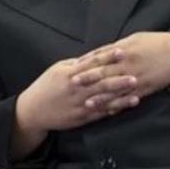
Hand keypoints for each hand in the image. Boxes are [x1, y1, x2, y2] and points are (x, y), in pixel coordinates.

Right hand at [17, 49, 138, 132]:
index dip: (107, 57)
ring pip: (103, 98)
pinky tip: (124, 107)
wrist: (33, 110)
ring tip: (136, 91)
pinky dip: (112, 109)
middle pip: (100, 82)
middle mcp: (76, 88)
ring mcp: (79, 104)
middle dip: (118, 78)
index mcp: (69, 74)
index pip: (91, 63)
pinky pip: (99, 112)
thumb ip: (75, 64)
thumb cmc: (45, 87)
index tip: (121, 51)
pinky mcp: (81, 117)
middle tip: (135, 74)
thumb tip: (94, 56)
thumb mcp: (57, 70)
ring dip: (120, 95)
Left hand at [73, 32, 169, 107]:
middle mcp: (128, 65)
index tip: (73, 69)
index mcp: (123, 51)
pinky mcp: (145, 89)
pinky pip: (129, 99)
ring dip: (100, 98)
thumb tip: (96, 55)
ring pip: (115, 90)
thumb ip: (113, 48)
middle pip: (104, 74)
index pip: (100, 58)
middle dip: (87, 80)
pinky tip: (109, 111)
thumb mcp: (132, 40)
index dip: (85, 64)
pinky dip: (118, 105)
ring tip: (87, 104)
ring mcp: (136, 79)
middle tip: (73, 85)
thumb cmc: (154, 43)